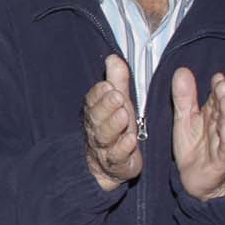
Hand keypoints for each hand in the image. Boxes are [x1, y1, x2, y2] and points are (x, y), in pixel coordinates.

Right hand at [84, 53, 142, 190]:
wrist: (110, 166)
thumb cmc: (116, 128)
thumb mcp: (119, 103)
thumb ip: (117, 81)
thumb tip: (113, 57)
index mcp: (95, 112)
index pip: (92, 100)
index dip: (100, 93)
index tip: (110, 86)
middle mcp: (96, 129)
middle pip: (96, 117)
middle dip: (106, 106)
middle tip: (118, 97)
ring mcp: (104, 148)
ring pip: (104, 136)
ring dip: (114, 125)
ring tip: (124, 115)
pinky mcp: (116, 164)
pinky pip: (117, 157)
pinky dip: (123, 148)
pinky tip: (131, 140)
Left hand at [171, 66, 224, 200]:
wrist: (194, 179)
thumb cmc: (193, 149)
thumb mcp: (184, 120)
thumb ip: (184, 97)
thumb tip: (182, 70)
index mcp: (211, 115)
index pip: (215, 98)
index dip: (217, 88)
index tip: (217, 77)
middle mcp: (220, 126)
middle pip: (222, 109)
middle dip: (223, 97)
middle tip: (222, 84)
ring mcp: (224, 141)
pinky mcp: (224, 158)